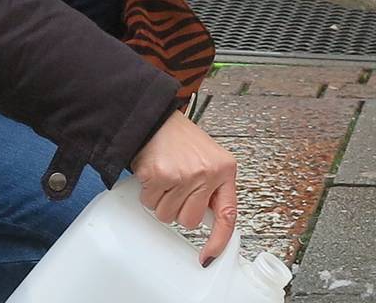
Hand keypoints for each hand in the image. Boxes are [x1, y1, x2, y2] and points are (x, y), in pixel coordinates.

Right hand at [130, 113, 239, 263]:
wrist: (155, 119)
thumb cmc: (181, 140)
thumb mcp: (208, 160)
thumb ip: (212, 189)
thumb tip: (210, 222)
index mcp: (225, 170)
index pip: (228, 215)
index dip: (219, 240)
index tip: (208, 256)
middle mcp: (208, 173)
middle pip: (189, 221)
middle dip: (179, 210)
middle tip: (176, 189)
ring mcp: (184, 175)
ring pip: (167, 215)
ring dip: (161, 201)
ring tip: (165, 178)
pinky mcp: (161, 175)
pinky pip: (149, 202)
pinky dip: (147, 192)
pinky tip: (153, 174)